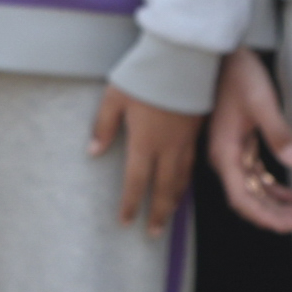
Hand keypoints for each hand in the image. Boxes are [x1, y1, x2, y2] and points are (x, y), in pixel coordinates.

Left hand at [91, 85, 199, 234]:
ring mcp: (186, 141)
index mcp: (145, 142)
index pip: (137, 182)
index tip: (126, 222)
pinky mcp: (197, 131)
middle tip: (152, 233)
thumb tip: (93, 152)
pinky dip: (187, 181)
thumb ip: (103, 126)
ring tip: (168, 216)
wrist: (182, 59)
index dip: (132, 204)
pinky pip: (193, 165)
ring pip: (181, 180)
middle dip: (158, 213)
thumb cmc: (144, 75)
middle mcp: (168, 147)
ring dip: (174, 201)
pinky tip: (184, 185)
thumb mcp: (114, 98)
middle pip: (164, 189)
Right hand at [207, 49, 291, 233]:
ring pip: (251, 190)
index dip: (266, 216)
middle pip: (247, 199)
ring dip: (274, 204)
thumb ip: (277, 132)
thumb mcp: (261, 102)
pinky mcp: (238, 144)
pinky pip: (254, 176)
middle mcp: (224, 158)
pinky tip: (290, 194)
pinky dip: (271, 189)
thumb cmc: (240, 75)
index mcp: (224, 152)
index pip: (242, 198)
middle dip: (274, 216)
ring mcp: (230, 152)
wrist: (223, 53)